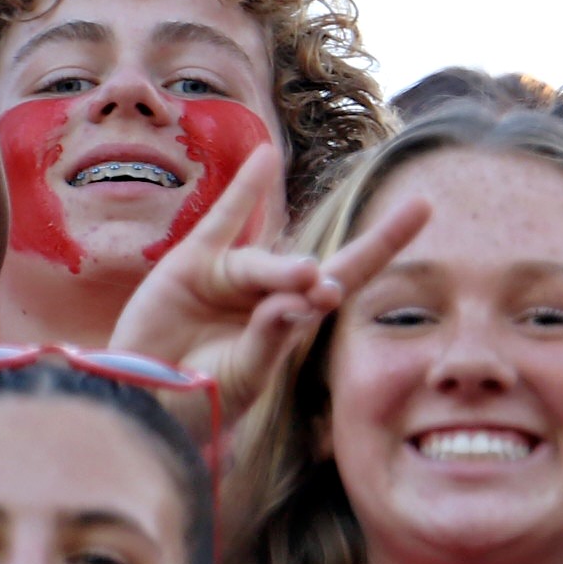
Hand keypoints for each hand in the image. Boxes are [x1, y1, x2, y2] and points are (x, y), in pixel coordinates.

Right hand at [112, 144, 432, 409]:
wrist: (137, 406)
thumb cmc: (198, 400)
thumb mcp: (245, 375)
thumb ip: (273, 336)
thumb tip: (306, 294)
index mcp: (293, 322)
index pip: (351, 274)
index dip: (385, 241)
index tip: (425, 203)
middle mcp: (268, 292)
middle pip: (308, 271)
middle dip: (316, 278)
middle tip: (323, 289)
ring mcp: (230, 276)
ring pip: (262, 264)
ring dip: (278, 274)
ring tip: (298, 285)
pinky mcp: (191, 266)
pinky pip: (223, 221)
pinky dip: (244, 189)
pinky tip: (264, 157)